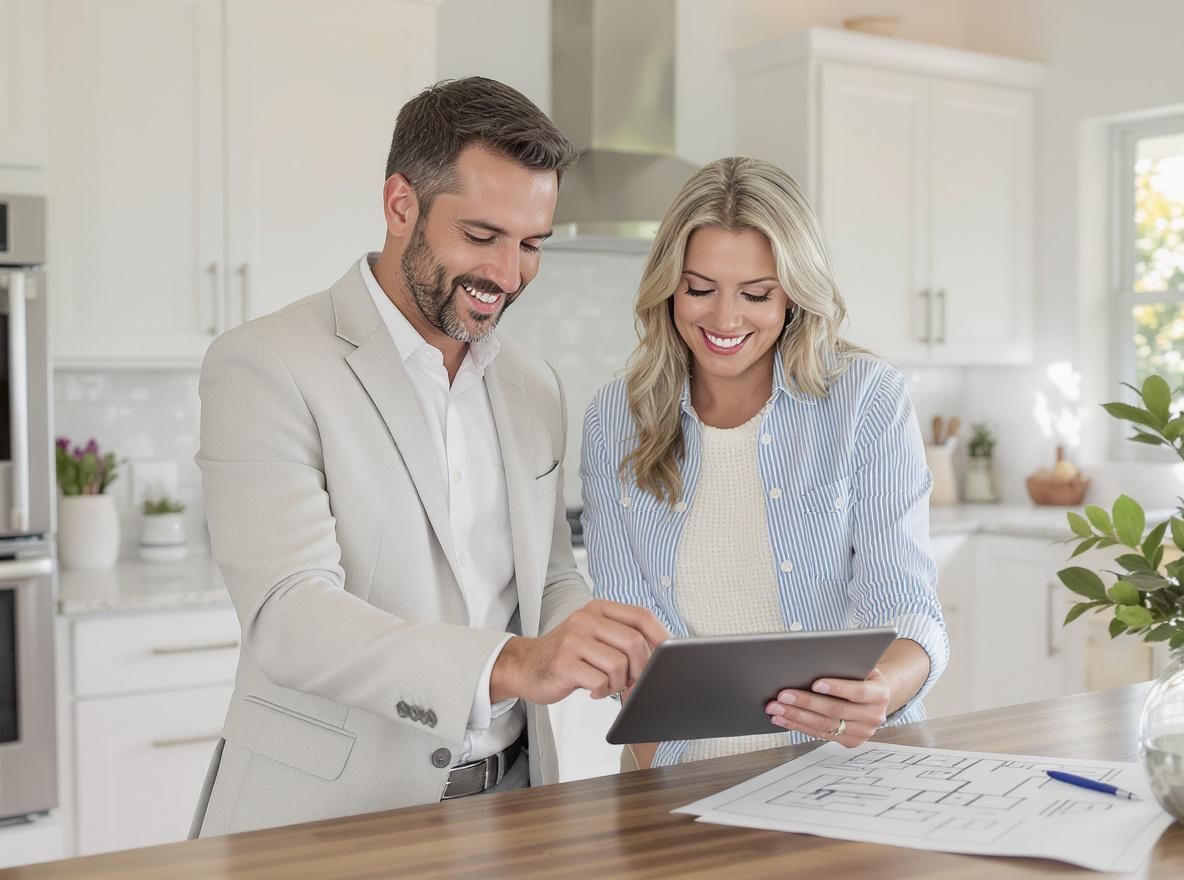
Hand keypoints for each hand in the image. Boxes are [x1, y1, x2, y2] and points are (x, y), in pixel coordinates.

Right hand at [491, 600, 668, 703]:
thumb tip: (661, 654)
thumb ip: (622, 637)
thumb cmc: (567, 654)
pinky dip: (602, 691)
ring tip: (606, 684)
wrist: (524, 665)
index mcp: (598, 609)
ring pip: (619, 665)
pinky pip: (600, 681)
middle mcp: (586, 619)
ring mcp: (573, 640)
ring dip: (619, 683)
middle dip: (641, 669)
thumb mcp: (594, 635)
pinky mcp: (564, 663)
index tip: (668, 656)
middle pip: (634, 643)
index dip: (660, 636)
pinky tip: (592, 689)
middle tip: (632, 681)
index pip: (641, 616)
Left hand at [764, 667, 890, 747]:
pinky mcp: (850, 741)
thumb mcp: (861, 665)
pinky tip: (782, 718)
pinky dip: (798, 726)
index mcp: (880, 693)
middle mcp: (874, 716)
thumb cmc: (862, 674)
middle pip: (835, 711)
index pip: (858, 692)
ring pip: (825, 725)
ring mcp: (863, 732)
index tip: (815, 683)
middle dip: (806, 702)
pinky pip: (821, 734)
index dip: (837, 688)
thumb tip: (811, 661)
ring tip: (776, 707)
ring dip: (796, 716)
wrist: (876, 695)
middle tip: (782, 695)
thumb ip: (844, 665)